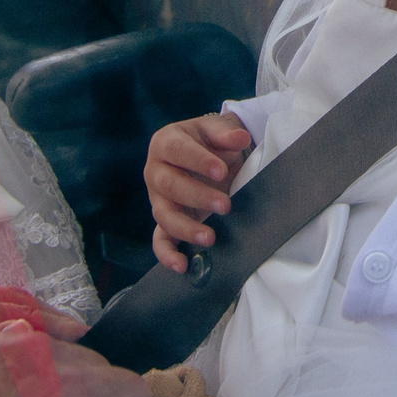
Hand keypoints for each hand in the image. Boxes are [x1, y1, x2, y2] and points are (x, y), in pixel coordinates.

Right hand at [147, 112, 254, 272]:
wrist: (209, 156)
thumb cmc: (211, 142)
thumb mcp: (217, 130)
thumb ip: (227, 133)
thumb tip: (241, 138)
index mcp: (165, 143)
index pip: (178, 151)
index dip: (198, 161)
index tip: (221, 171)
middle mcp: (156, 171)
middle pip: (169, 185)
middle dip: (197, 196)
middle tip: (225, 205)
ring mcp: (157, 199)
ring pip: (164, 215)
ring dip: (186, 228)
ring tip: (210, 237)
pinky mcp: (164, 221)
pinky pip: (160, 240)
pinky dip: (167, 254)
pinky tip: (182, 266)